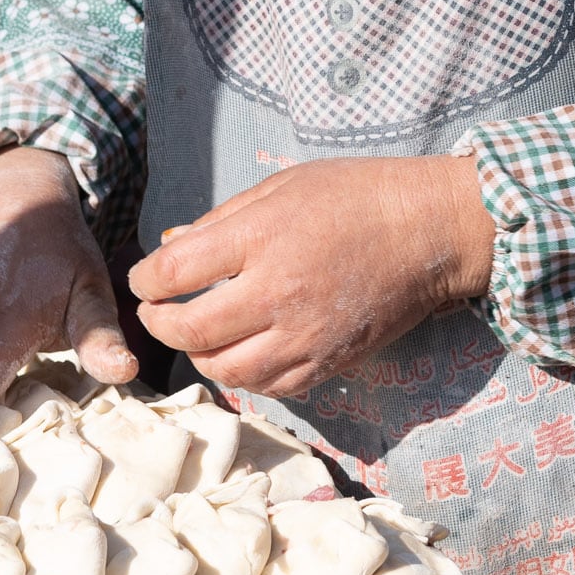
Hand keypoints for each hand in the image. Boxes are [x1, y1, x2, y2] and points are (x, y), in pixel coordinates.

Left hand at [128, 155, 496, 399]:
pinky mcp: (328, 362)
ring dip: (198, 355)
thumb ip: (221, 221)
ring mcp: (305, 336)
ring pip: (225, 371)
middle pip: (190, 332)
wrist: (429, 230)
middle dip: (159, 324)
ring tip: (198, 333)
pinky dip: (243, 375)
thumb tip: (170, 245)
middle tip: (156, 311)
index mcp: (262, 239)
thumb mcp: (282, 187)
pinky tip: (241, 351)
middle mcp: (279, 294)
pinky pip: (268, 388)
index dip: (145, 279)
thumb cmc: (357, 195)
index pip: (175, 274)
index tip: (144, 277)